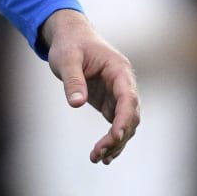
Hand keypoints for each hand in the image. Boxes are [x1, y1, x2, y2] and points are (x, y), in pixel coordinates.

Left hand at [40, 9, 140, 164]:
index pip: (128, 98)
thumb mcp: (66, 58)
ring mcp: (117, 94)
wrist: (70, 37)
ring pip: (125, 124)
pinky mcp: (109, 102)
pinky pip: (115, 124)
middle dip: (118, 137)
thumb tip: (76, 103)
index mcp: (118, 70)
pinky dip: (112, 140)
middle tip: (98, 153)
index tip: (115, 136)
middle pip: (130, 115)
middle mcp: (123, 84)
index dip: (124, 119)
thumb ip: (73, 79)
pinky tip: (102, 156)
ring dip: (115, 143)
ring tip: (97, 158)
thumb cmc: (70, 44)